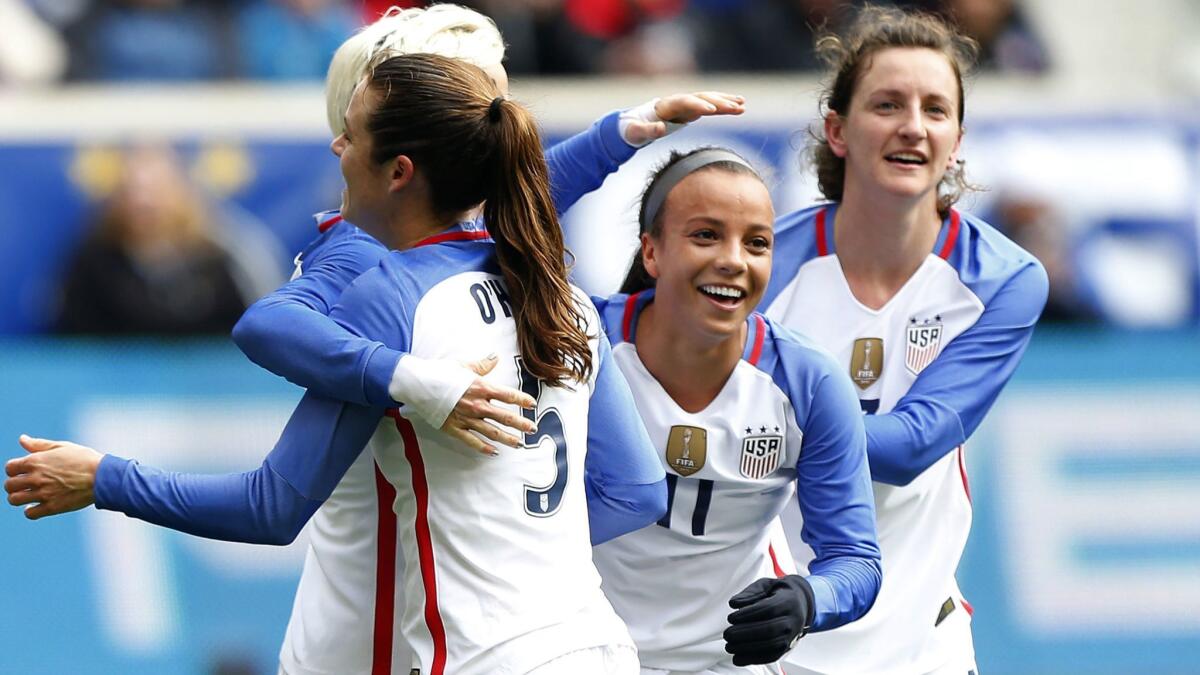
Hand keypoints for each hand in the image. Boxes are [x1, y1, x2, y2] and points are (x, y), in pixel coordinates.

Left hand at [5, 435, 102, 519]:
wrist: (103, 477)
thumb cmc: (84, 459)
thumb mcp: (62, 447)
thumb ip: (39, 444)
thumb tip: (22, 439)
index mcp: (36, 461)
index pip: (10, 468)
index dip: (14, 470)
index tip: (23, 471)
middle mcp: (36, 478)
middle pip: (8, 485)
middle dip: (14, 484)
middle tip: (25, 485)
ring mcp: (43, 494)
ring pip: (14, 500)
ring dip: (19, 498)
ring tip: (29, 495)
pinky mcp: (52, 507)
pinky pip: (29, 513)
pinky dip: (30, 510)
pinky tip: (36, 506)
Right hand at [439, 355, 536, 455]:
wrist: (418, 384)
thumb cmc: (440, 373)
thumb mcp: (464, 366)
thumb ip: (482, 365)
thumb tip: (495, 357)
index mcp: (481, 388)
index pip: (508, 395)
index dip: (522, 400)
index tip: (532, 404)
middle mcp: (477, 405)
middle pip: (505, 417)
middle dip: (521, 424)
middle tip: (532, 429)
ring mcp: (466, 419)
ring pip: (492, 432)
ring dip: (508, 439)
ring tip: (519, 444)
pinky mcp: (454, 428)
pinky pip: (472, 441)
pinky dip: (483, 448)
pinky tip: (493, 452)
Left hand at [620, 91, 745, 145]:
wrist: (635, 123)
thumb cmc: (633, 130)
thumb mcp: (636, 133)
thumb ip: (647, 131)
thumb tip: (662, 129)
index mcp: (665, 105)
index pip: (684, 101)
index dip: (698, 105)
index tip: (711, 111)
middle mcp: (678, 101)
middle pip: (701, 97)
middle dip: (718, 102)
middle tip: (735, 107)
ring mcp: (686, 104)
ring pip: (709, 99)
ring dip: (726, 101)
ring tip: (742, 105)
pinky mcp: (692, 109)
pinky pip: (711, 105)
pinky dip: (724, 105)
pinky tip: (740, 106)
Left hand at [723, 574, 814, 665]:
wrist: (800, 604)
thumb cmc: (777, 593)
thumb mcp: (765, 585)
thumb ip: (750, 592)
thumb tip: (733, 603)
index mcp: (789, 601)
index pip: (769, 609)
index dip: (749, 614)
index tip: (731, 617)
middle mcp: (794, 620)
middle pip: (770, 629)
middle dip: (746, 633)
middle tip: (727, 634)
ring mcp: (792, 636)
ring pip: (771, 645)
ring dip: (748, 648)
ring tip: (729, 646)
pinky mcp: (787, 648)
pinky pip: (772, 656)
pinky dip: (754, 659)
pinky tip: (738, 658)